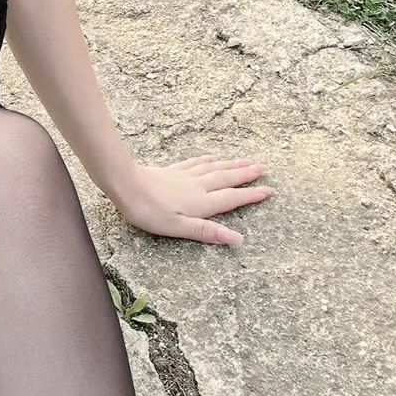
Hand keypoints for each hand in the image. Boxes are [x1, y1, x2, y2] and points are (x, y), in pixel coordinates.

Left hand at [110, 153, 272, 247]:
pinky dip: (207, 159)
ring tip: (245, 161)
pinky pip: (195, 163)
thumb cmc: (149, 211)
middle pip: (226, 179)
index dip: (251, 195)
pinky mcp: (171, 171)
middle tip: (263, 169)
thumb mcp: (178, 228)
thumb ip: (207, 232)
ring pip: (214, 168)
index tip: (269, 190)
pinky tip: (212, 157)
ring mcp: (184, 176)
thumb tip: (237, 239)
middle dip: (245, 175)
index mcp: (201, 203)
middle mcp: (197, 187)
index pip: (232, 198)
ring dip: (231, 165)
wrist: (125, 185)